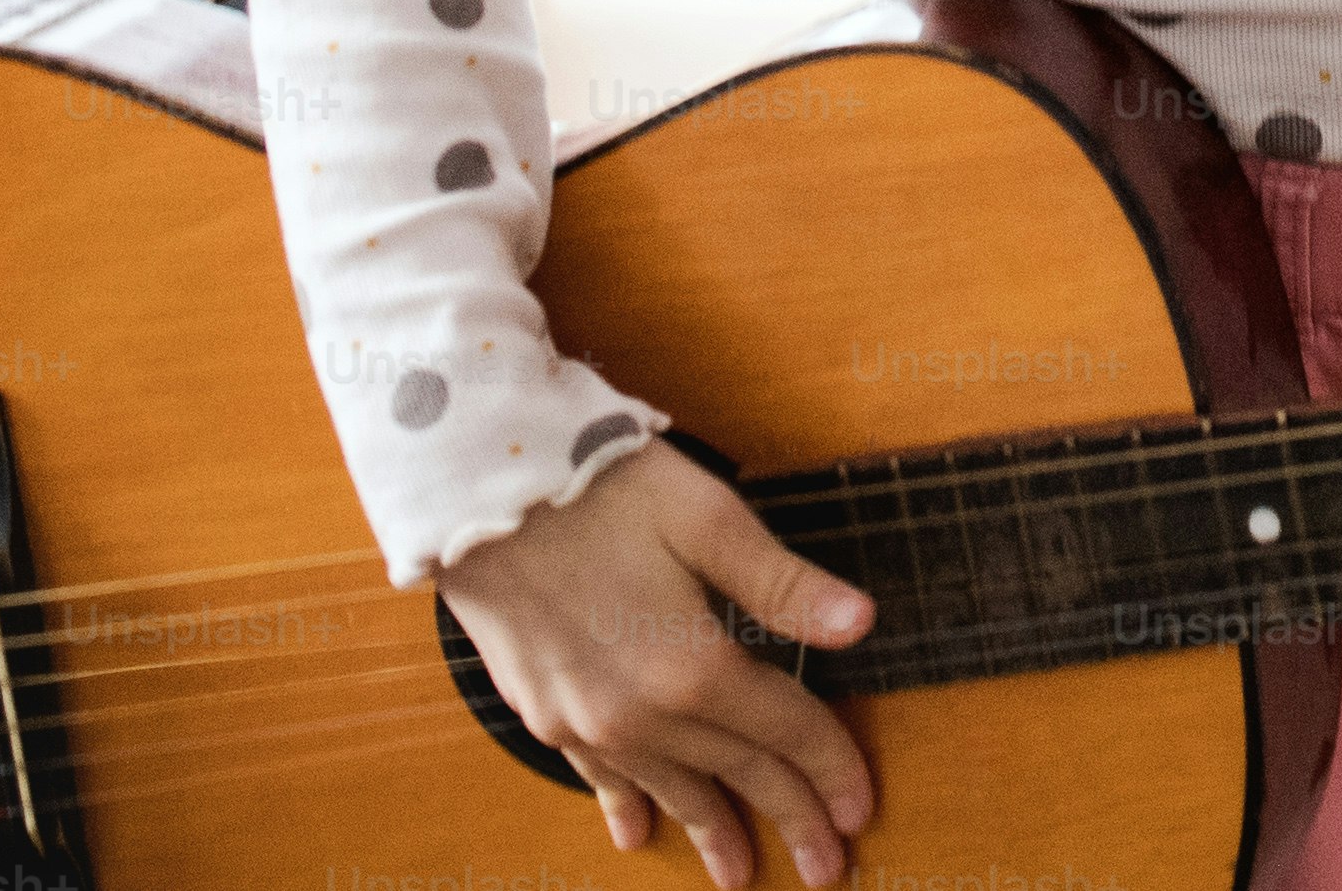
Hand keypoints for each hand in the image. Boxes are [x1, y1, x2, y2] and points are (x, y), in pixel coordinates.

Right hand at [434, 443, 876, 888]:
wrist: (478, 489)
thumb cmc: (602, 488)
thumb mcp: (708, 517)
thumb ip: (783, 583)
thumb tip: (862, 624)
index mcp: (693, 666)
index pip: (785, 729)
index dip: (831, 768)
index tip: (862, 812)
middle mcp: (639, 712)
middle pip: (736, 774)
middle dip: (789, 819)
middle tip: (826, 868)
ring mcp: (585, 720)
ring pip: (669, 788)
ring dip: (712, 830)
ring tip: (740, 875)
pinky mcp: (545, 711)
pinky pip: (600, 776)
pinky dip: (630, 804)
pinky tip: (640, 836)